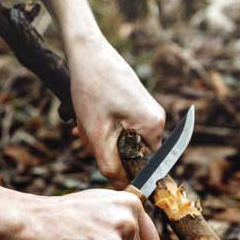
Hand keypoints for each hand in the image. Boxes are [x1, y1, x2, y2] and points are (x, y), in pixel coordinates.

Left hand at [67, 37, 164, 187]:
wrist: (85, 51)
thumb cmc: (91, 90)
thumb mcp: (97, 134)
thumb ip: (110, 166)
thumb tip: (123, 189)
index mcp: (153, 127)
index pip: (145, 168)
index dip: (122, 172)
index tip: (101, 162)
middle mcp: (157, 119)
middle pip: (132, 154)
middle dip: (106, 151)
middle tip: (85, 136)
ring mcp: (146, 109)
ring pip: (123, 140)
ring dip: (100, 139)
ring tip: (82, 124)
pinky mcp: (135, 103)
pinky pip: (120, 127)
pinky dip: (101, 127)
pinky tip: (84, 119)